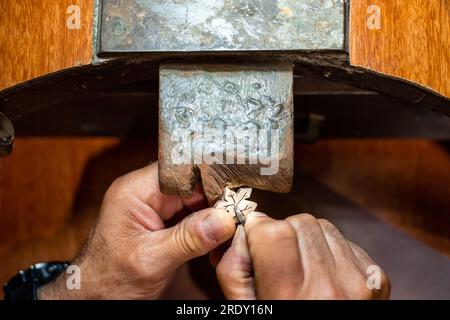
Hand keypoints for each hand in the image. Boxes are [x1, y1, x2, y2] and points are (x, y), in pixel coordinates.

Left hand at [38, 162, 235, 298]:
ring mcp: (153, 204)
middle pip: (191, 182)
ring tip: (230, 228)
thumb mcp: (151, 260)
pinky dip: (205, 225)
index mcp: (135, 190)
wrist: (94, 295)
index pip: (181, 170)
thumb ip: (188, 239)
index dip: (209, 178)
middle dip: (215, 199)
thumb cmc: (110, 279)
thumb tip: (224, 219)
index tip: (234, 193)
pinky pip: (190, 213)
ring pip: (194, 198)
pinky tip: (217, 237)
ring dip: (213, 213)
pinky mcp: (161, 218)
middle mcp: (145, 191)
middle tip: (238, 215)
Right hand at [216, 213, 389, 299]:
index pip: (274, 232)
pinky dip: (328, 250)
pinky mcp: (375, 279)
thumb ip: (234, 270)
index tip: (254, 236)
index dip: (258, 228)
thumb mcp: (249, 311)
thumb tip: (243, 230)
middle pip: (299, 223)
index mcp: (291, 299)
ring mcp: (358, 283)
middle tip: (278, 259)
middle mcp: (329, 289)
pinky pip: (344, 241)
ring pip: (323, 227)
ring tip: (302, 268)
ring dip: (306, 239)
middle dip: (282, 232)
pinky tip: (323, 274)